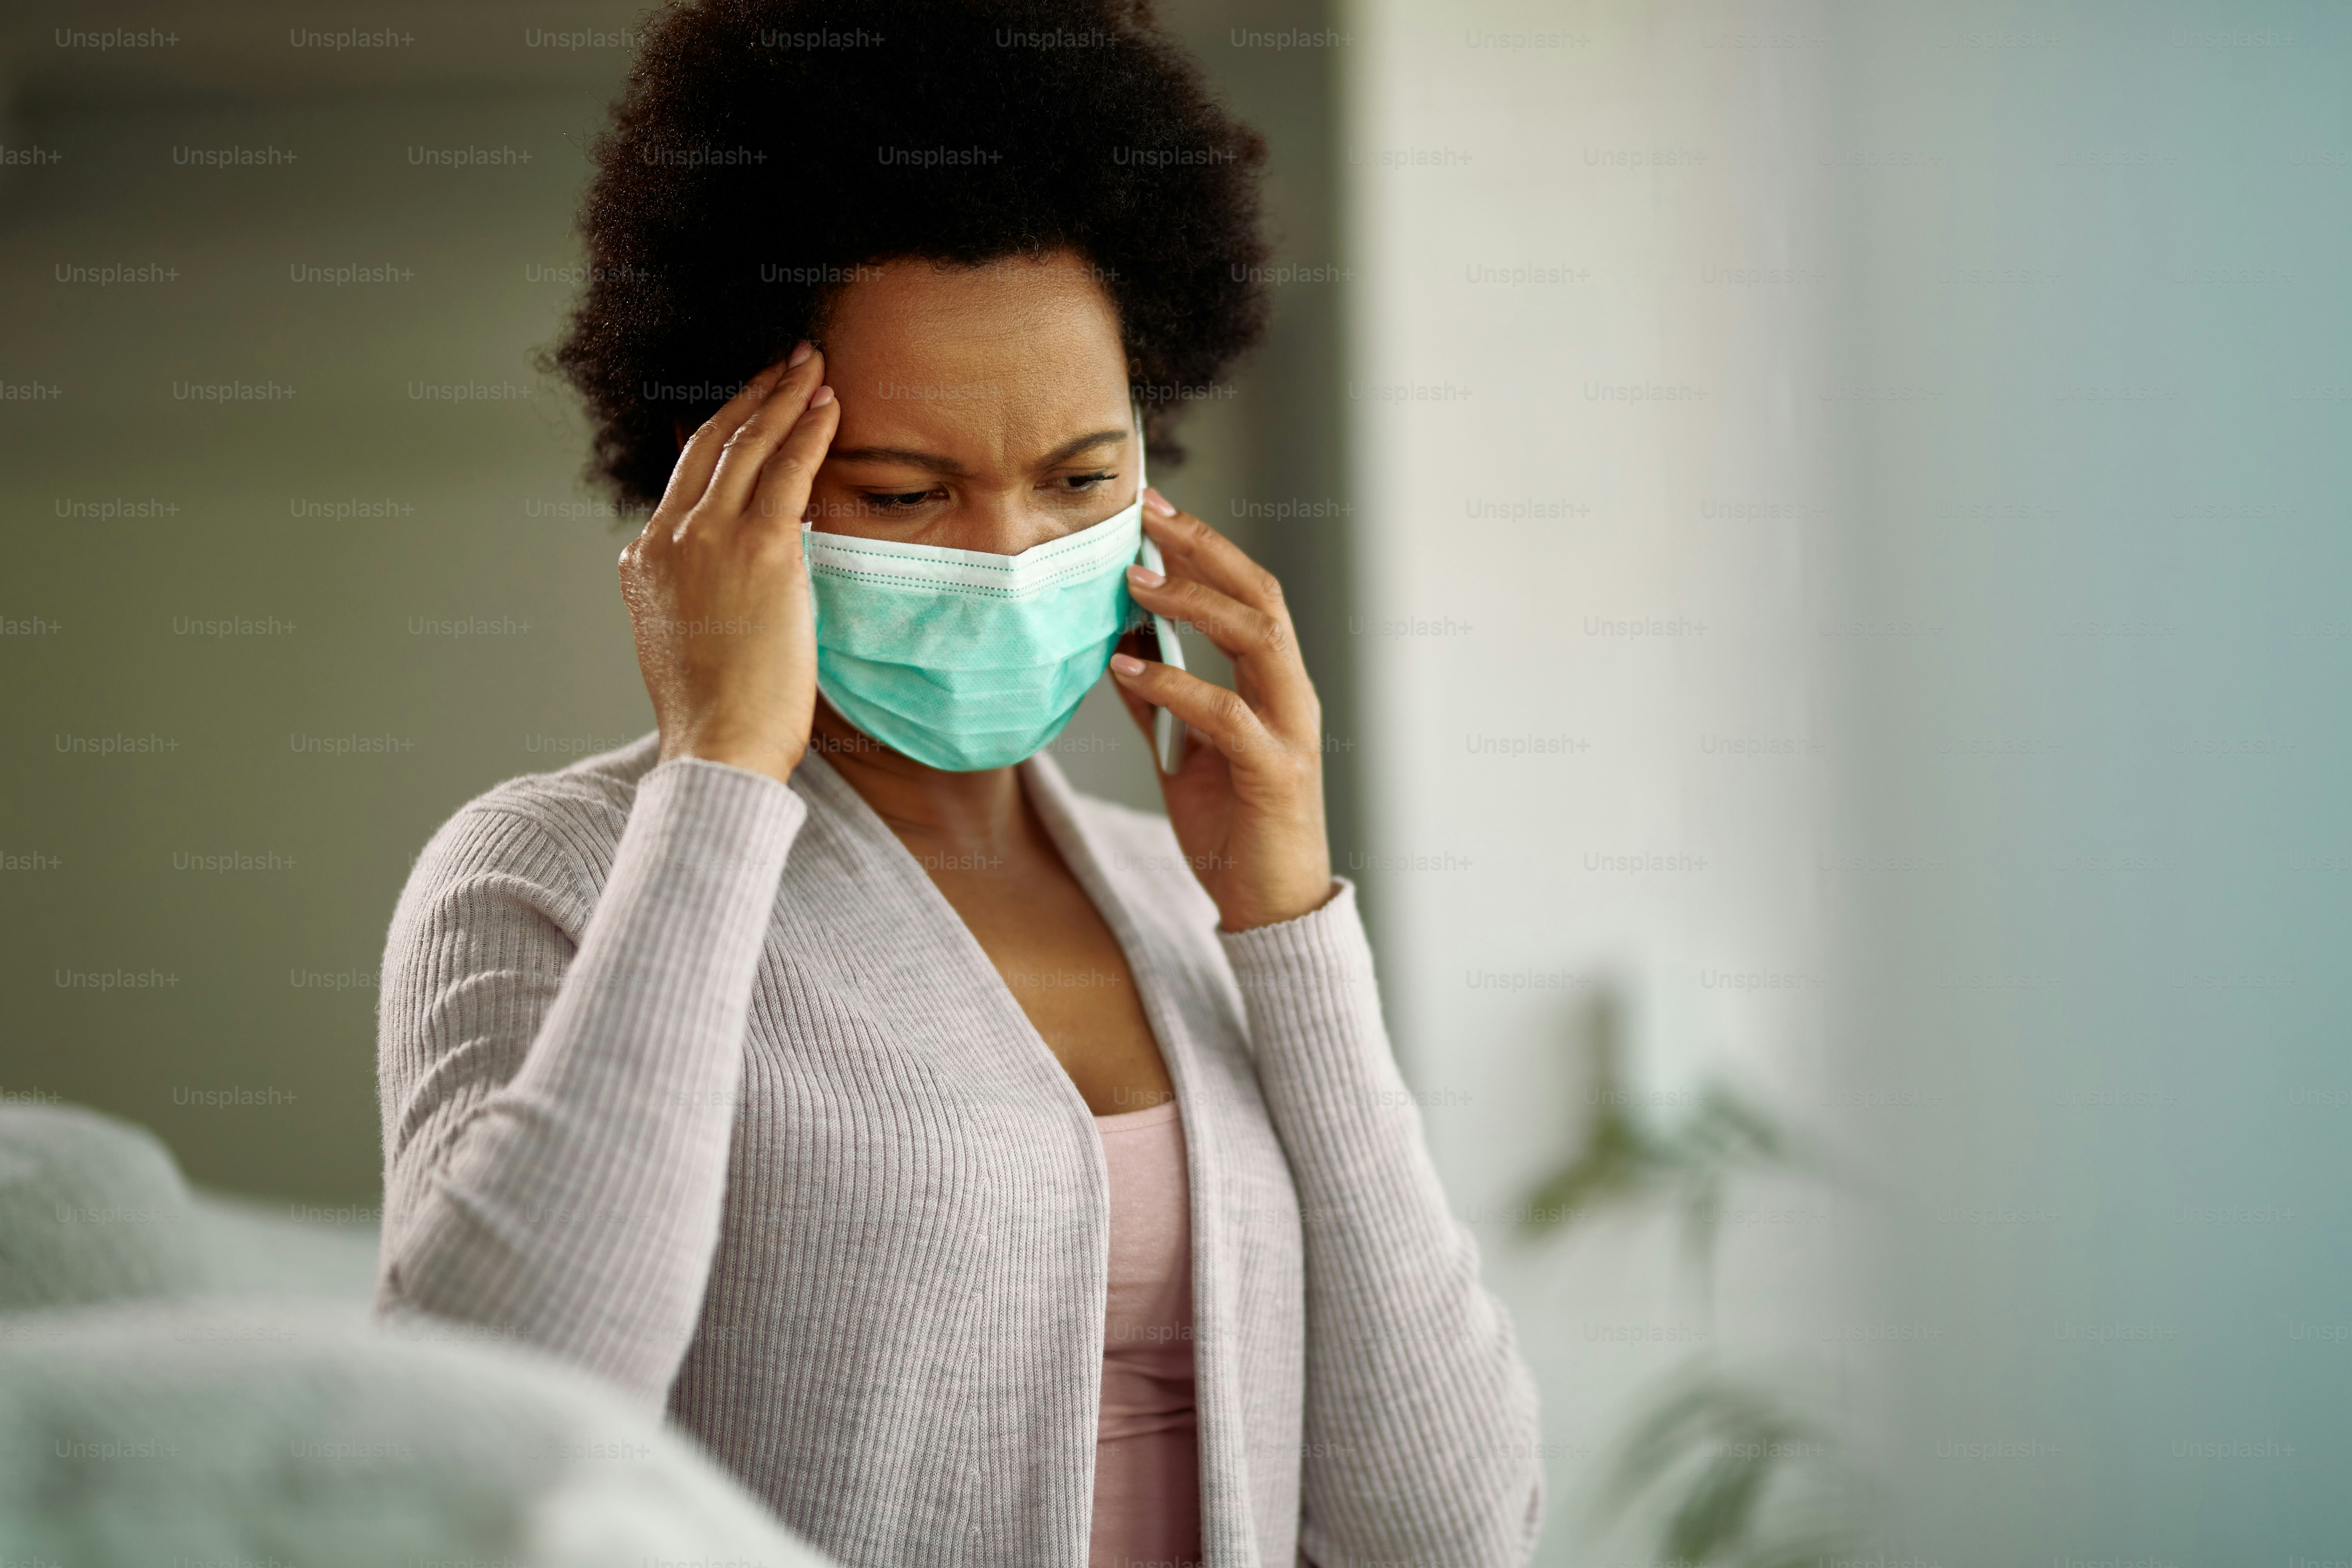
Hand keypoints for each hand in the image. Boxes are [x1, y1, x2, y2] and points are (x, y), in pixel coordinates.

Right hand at [619, 344, 838, 785]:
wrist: (718, 746)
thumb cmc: (713, 710)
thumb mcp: (679, 635)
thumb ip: (688, 588)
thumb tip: (715, 559)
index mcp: (643, 560)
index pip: (684, 474)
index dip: (719, 428)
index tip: (747, 400)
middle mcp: (667, 538)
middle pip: (713, 445)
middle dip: (754, 395)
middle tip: (786, 360)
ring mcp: (710, 539)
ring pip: (750, 446)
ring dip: (785, 398)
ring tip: (813, 365)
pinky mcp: (758, 549)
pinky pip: (787, 471)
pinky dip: (808, 431)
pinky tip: (829, 404)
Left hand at [1109, 490, 1335, 930]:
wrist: (1267, 906)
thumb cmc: (1231, 827)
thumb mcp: (1180, 751)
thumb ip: (1158, 698)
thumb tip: (1116, 645)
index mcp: (1274, 683)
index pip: (1248, 592)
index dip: (1204, 547)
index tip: (1154, 508)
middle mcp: (1292, 694)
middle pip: (1260, 596)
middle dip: (1203, 551)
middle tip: (1148, 516)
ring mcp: (1290, 731)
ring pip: (1258, 639)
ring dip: (1195, 604)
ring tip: (1136, 584)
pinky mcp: (1276, 774)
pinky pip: (1227, 714)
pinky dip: (1176, 686)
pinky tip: (1129, 671)